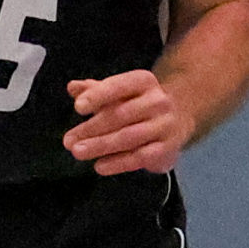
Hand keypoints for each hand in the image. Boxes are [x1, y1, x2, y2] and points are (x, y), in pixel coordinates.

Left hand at [61, 70, 191, 174]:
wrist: (180, 116)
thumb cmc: (140, 102)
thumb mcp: (121, 91)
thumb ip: (96, 90)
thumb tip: (73, 88)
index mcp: (143, 81)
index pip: (119, 86)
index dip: (98, 96)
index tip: (78, 107)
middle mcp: (157, 101)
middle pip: (120, 115)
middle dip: (92, 128)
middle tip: (68, 140)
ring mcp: (164, 125)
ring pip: (129, 137)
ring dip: (101, 146)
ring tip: (78, 152)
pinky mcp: (167, 148)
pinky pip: (140, 157)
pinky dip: (118, 163)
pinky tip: (100, 166)